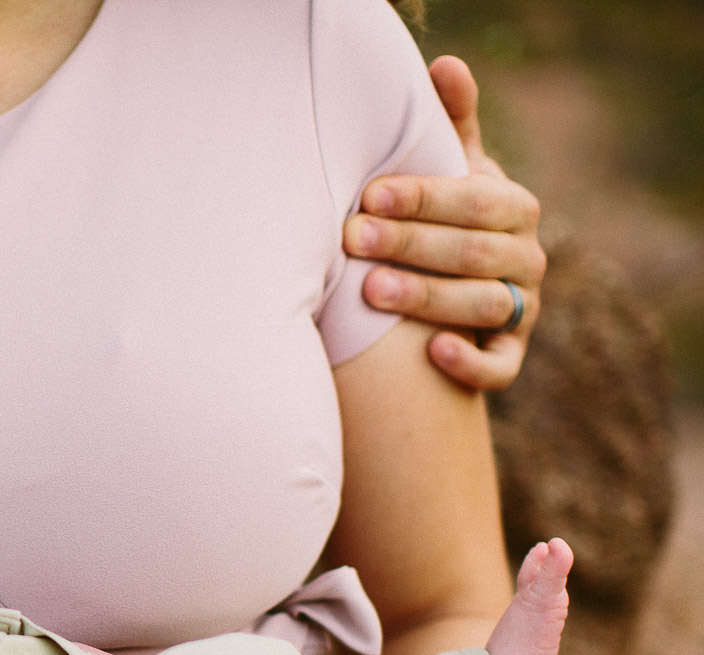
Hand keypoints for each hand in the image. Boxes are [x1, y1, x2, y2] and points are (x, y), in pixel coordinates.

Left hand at [344, 55, 545, 391]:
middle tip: (352, 240)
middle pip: (472, 253)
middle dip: (410, 245)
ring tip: (373, 292)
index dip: (423, 198)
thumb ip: (450, 125)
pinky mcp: (509, 355)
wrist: (454, 292)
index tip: (368, 196)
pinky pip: (501, 368)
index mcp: (514, 208)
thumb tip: (443, 64)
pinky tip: (433, 353)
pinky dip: (471, 364)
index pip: (473, 200)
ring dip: (429, 298)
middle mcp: (525, 258)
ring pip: (482, 306)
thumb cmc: (443, 219)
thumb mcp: (453, 171)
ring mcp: (521, 309)